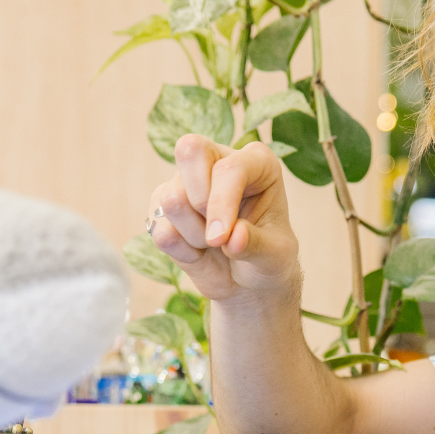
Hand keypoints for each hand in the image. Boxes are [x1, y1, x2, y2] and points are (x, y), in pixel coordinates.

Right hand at [148, 135, 299, 301]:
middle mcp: (218, 160)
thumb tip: (232, 239)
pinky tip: (198, 252)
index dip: (222, 202)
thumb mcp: (275, 255)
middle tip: (219, 234)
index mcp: (256, 162)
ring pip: (171, 198)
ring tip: (214, 245)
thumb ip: (257, 245)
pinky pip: (159, 229)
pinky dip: (181, 251)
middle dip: (200, 202)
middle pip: (189, 150)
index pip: (229, 166)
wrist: (247, 283)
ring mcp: (185, 181)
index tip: (222, 238)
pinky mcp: (161, 206)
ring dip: (194, 234)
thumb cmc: (267, 258)